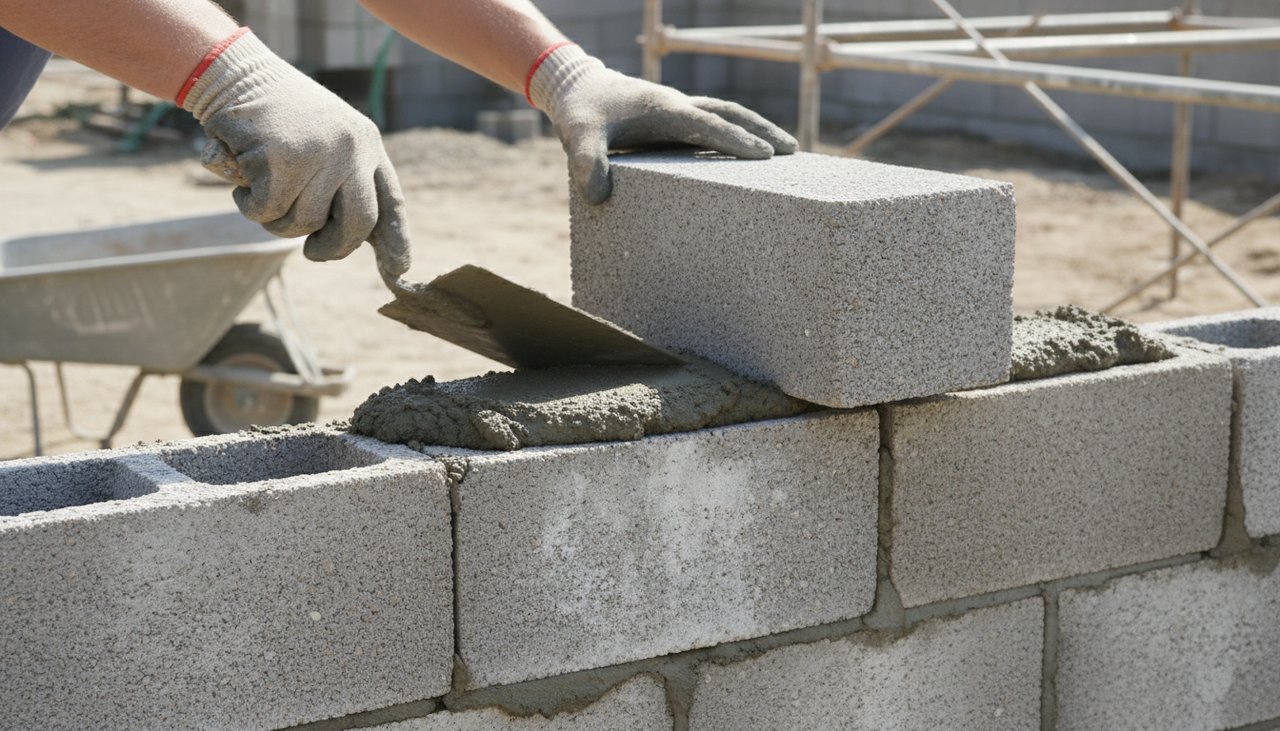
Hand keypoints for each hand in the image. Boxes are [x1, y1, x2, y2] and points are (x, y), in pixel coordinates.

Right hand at [181, 31, 410, 279]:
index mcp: (367, 145)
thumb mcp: (325, 141)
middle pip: (357, 224)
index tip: (399, 273)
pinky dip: (250, 206)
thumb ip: (343, 181)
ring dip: (277, 220)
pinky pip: (269, 210)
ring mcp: (319, 153)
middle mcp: (352, 148)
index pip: (391, 202)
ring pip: (304, 223)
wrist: (236, 74)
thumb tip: (361, 239)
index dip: (396, 242)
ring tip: (263, 192)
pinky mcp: (281, 159)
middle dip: (333, 248)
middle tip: (312, 253)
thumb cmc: (279, 116)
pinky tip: (243, 184)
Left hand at [528, 45, 796, 203]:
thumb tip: (598, 196)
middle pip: (730, 114)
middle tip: (791, 151)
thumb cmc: (581, 113)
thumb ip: (587, 164)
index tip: (765, 155)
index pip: (709, 124)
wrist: (576, 88)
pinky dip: (734, 133)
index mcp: (664, 110)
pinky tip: (745, 153)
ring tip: (783, 151)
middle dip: (762, 131)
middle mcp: (678, 106)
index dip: (736, 139)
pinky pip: (713, 124)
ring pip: (726, 115)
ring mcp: (679, 110)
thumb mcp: (578, 137)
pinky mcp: (674, 119)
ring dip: (755, 129)